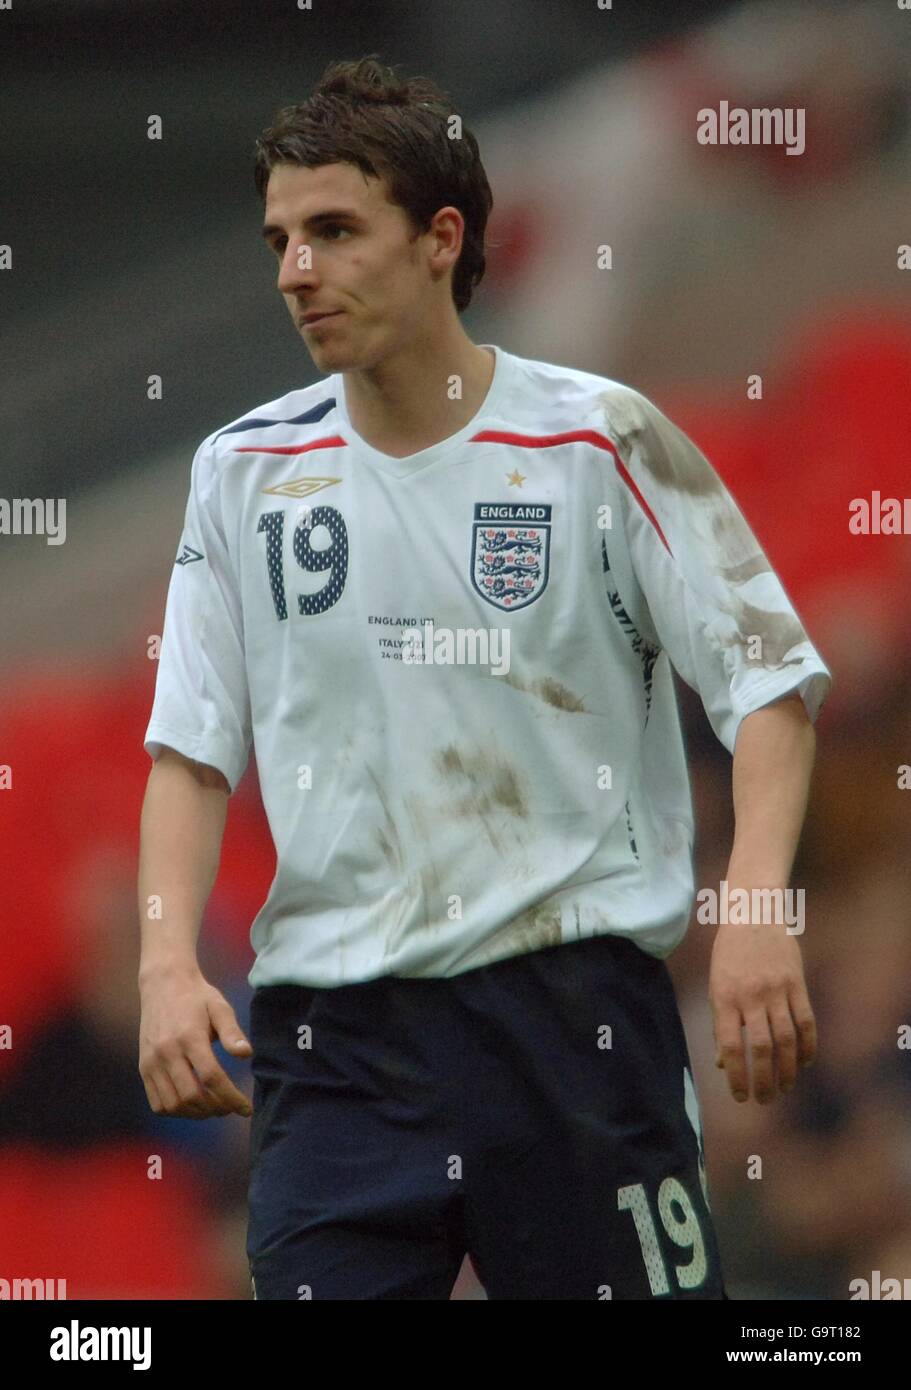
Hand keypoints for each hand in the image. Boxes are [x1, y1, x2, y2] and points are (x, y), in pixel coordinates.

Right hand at [138, 964, 252, 1118]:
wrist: (163, 983)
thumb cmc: (197, 996)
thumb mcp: (220, 1007)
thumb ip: (232, 1032)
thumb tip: (246, 1054)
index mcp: (189, 1036)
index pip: (211, 1077)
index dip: (231, 1097)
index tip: (246, 1108)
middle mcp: (167, 1051)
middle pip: (192, 1095)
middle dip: (216, 1108)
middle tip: (230, 1107)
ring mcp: (151, 1061)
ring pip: (173, 1104)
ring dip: (196, 1113)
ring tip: (213, 1108)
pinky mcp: (144, 1067)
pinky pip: (157, 1102)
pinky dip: (176, 1111)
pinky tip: (192, 1105)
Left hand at [709, 920, 816, 1103]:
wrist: (753, 915)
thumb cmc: (729, 955)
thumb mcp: (716, 985)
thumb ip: (721, 1023)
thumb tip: (722, 1062)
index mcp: (724, 998)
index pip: (730, 1047)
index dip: (736, 1076)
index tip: (741, 1097)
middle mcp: (750, 996)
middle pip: (761, 1048)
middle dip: (764, 1080)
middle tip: (766, 1099)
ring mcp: (776, 989)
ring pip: (786, 1039)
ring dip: (788, 1069)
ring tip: (785, 1087)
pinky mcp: (796, 984)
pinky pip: (806, 1021)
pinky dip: (808, 1045)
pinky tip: (805, 1061)